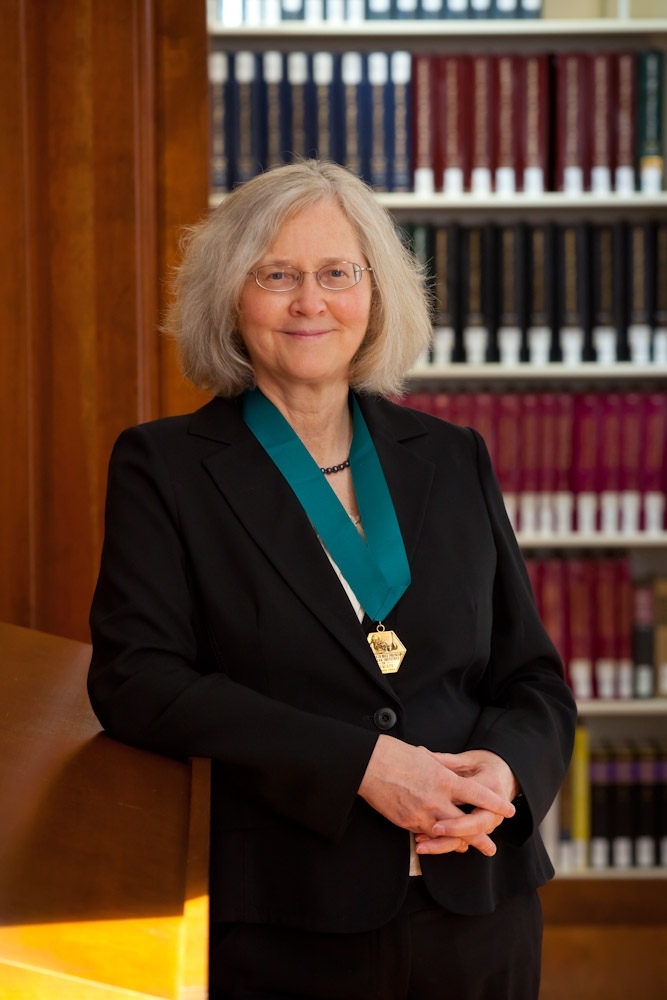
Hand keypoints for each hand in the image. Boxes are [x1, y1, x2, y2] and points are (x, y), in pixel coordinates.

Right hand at [358, 737, 515, 856]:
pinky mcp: (407, 822)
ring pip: (447, 835)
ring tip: (468, 849)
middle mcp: (437, 800)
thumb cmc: (395, 754)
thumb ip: (440, 769)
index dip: (496, 804)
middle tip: (491, 847)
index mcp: (444, 779)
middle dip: (481, 838)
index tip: (509, 810)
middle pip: (467, 824)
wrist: (368, 765)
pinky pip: (426, 835)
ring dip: (459, 844)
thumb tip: (448, 775)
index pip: (478, 795)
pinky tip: (441, 842)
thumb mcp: (425, 757)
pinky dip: (436, 840)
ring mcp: (421, 813)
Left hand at [414, 750, 519, 856]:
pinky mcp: (484, 828)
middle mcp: (495, 806)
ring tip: (423, 846)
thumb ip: (445, 761)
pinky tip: (427, 844)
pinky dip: (448, 843)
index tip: (437, 816)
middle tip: (430, 833)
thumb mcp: (467, 760)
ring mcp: (491, 820)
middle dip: (453, 833)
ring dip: (446, 844)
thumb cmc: (485, 764)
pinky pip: (467, 838)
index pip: (475, 799)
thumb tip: (420, 752)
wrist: (507, 775)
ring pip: (470, 838)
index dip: (457, 806)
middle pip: (476, 825)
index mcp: (491, 784)